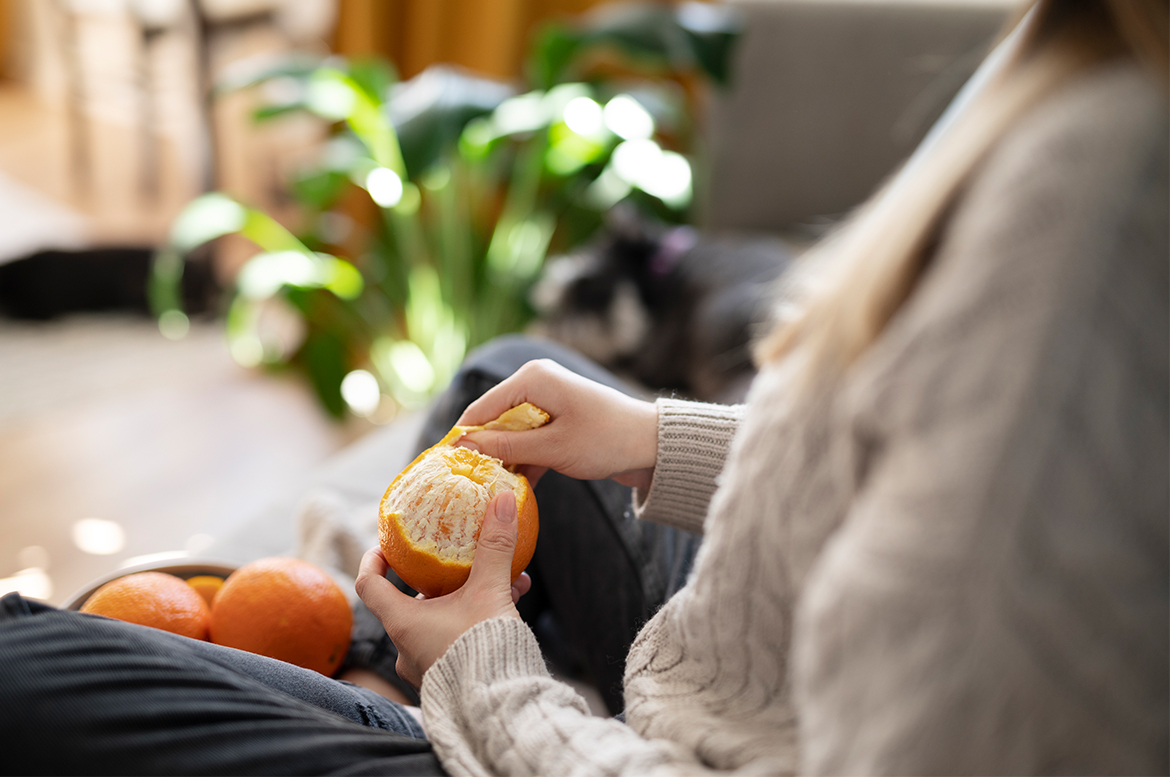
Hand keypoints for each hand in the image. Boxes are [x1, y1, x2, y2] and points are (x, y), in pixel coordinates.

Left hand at [355, 491, 531, 687]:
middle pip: (412, 602)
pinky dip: (475, 623)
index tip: (388, 544)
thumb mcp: (491, 590)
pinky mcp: (447, 678)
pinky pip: (454, 641)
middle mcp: (407, 647)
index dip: (374, 559)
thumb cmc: (485, 649)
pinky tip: (509, 610)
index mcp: (403, 622)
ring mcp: (425, 666)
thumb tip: (500, 500)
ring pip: (440, 621)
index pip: (369, 585)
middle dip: (443, 579)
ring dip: (469, 600)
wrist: (503, 706)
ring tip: (506, 584)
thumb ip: (495, 546)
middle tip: (466, 561)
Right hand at [457, 359, 657, 489]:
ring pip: (512, 434)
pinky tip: (516, 488)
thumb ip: (507, 446)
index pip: (481, 408)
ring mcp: (548, 403)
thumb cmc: (606, 440)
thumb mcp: (552, 448)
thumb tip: (464, 445)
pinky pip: (530, 441)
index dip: (462, 437)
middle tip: (466, 484)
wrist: (655, 446)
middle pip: (494, 420)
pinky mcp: (559, 422)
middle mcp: (536, 383)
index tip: (443, 466)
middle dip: (484, 451)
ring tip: (489, 491)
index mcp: (532, 378)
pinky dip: (524, 462)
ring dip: (505, 460)